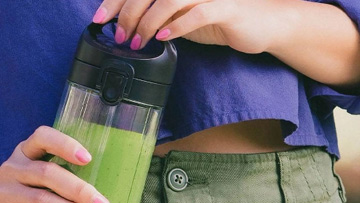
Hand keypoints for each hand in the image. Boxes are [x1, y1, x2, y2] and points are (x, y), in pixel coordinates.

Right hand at [0, 126, 110, 202]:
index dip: (66, 145)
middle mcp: (13, 169)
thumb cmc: (17, 193)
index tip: (88, 159)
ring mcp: (5, 194)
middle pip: (47, 173)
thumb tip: (99, 192)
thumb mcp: (30, 175)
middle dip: (78, 189)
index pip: (43, 137)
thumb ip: (56, 174)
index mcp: (24, 152)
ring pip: (41, 200)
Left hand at [92, 0, 287, 54]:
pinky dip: (176, 26)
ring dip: (147, 23)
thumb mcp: (180, 16)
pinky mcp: (225, 7)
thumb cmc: (218, 18)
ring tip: (138, 42)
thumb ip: (156, 15)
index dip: (114, 1)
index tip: (98, 19)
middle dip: (127, 15)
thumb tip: (123, 25)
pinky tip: (163, 37)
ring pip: (169, 0)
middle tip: (120, 37)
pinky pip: (197, 13)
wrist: (260, 24)